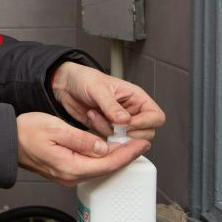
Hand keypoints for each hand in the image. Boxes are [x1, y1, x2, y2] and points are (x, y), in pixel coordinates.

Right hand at [16, 112, 150, 185]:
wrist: (7, 141)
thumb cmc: (26, 133)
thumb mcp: (56, 128)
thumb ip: (81, 139)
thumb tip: (102, 147)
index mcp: (71, 166)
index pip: (108, 162)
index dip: (127, 153)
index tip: (141, 144)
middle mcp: (70, 175)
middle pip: (106, 168)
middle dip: (125, 155)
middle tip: (141, 143)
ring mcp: (67, 175)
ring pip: (98, 167)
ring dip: (114, 157)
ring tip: (129, 145)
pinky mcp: (64, 170)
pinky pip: (89, 166)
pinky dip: (102, 158)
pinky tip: (107, 149)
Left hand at [51, 62, 165, 139]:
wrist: (66, 85)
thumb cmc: (84, 79)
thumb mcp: (98, 88)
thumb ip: (111, 105)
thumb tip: (125, 120)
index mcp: (136, 98)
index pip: (156, 117)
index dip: (145, 123)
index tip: (127, 123)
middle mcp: (131, 112)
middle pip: (146, 133)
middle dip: (127, 133)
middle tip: (112, 124)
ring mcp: (119, 123)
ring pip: (127, 140)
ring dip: (109, 131)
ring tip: (96, 115)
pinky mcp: (107, 130)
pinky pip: (110, 141)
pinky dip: (99, 134)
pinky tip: (91, 119)